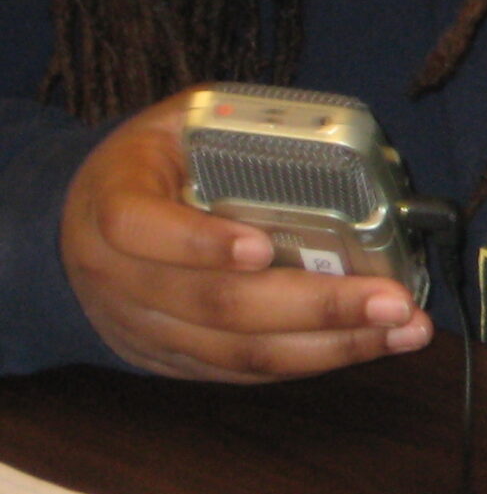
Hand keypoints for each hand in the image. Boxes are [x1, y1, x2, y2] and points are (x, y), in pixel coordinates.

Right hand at [60, 93, 431, 380]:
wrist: (78, 226)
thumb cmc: (151, 164)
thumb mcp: (177, 122)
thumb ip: (238, 125)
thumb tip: (336, 136)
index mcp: (111, 203)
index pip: (140, 228)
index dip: (200, 243)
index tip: (262, 246)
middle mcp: (118, 278)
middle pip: (215, 305)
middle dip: (314, 306)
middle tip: (389, 300)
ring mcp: (144, 329)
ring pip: (237, 352)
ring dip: (331, 345)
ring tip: (402, 329)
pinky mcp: (172, 360)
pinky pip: (243, 371)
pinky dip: (311, 360)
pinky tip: (368, 345)